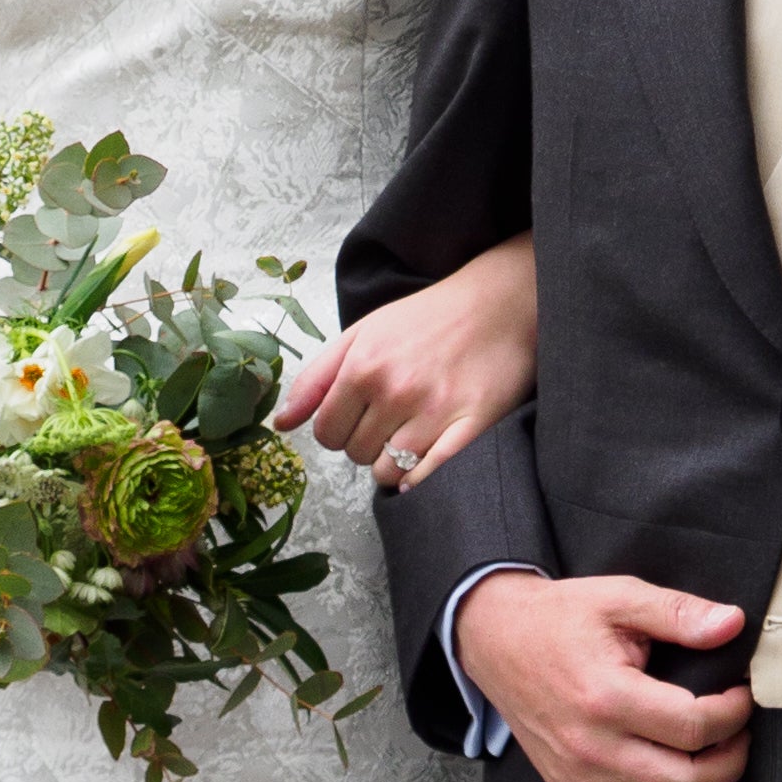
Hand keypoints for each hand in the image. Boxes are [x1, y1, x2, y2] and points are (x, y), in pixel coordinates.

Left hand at [278, 231, 536, 482]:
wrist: (499, 302)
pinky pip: (429, 476)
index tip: (359, 416)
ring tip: (410, 434)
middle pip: (356, 454)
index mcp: (363, 366)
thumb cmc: (428, 317)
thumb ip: (317, 377)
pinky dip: (420, 478)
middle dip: (366, 442)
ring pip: (388, 471)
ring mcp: (435, 411)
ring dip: (393, 462)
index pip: (326, 432)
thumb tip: (281, 424)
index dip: (338, 429)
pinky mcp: (472, 426)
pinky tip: (425, 462)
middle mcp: (395, 390)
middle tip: (391, 419)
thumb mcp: (363, 333)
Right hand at [455, 569, 753, 781]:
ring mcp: (579, 780)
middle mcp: (592, 748)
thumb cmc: (561, 619)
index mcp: (608, 696)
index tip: (741, 699)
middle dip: (731, 765)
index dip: (733, 715)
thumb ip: (680, 612)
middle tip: (741, 740)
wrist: (496, 641)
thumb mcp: (620, 598)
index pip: (693, 726)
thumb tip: (733, 624)